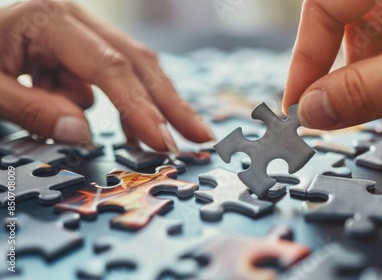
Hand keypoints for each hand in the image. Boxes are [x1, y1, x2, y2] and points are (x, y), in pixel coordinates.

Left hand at [0, 0, 213, 151]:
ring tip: (166, 140)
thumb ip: (32, 110)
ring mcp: (82, 31)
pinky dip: (123, 105)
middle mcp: (75, 19)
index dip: (140, 107)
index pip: (109, 67)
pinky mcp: (81, 47)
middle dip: (170, 103)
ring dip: (149, 107)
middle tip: (199, 135)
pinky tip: (132, 131)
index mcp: (51, 19)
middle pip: (138, 62)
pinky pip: (111, 79)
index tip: (161, 142)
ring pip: (132, 69)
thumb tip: (83, 134)